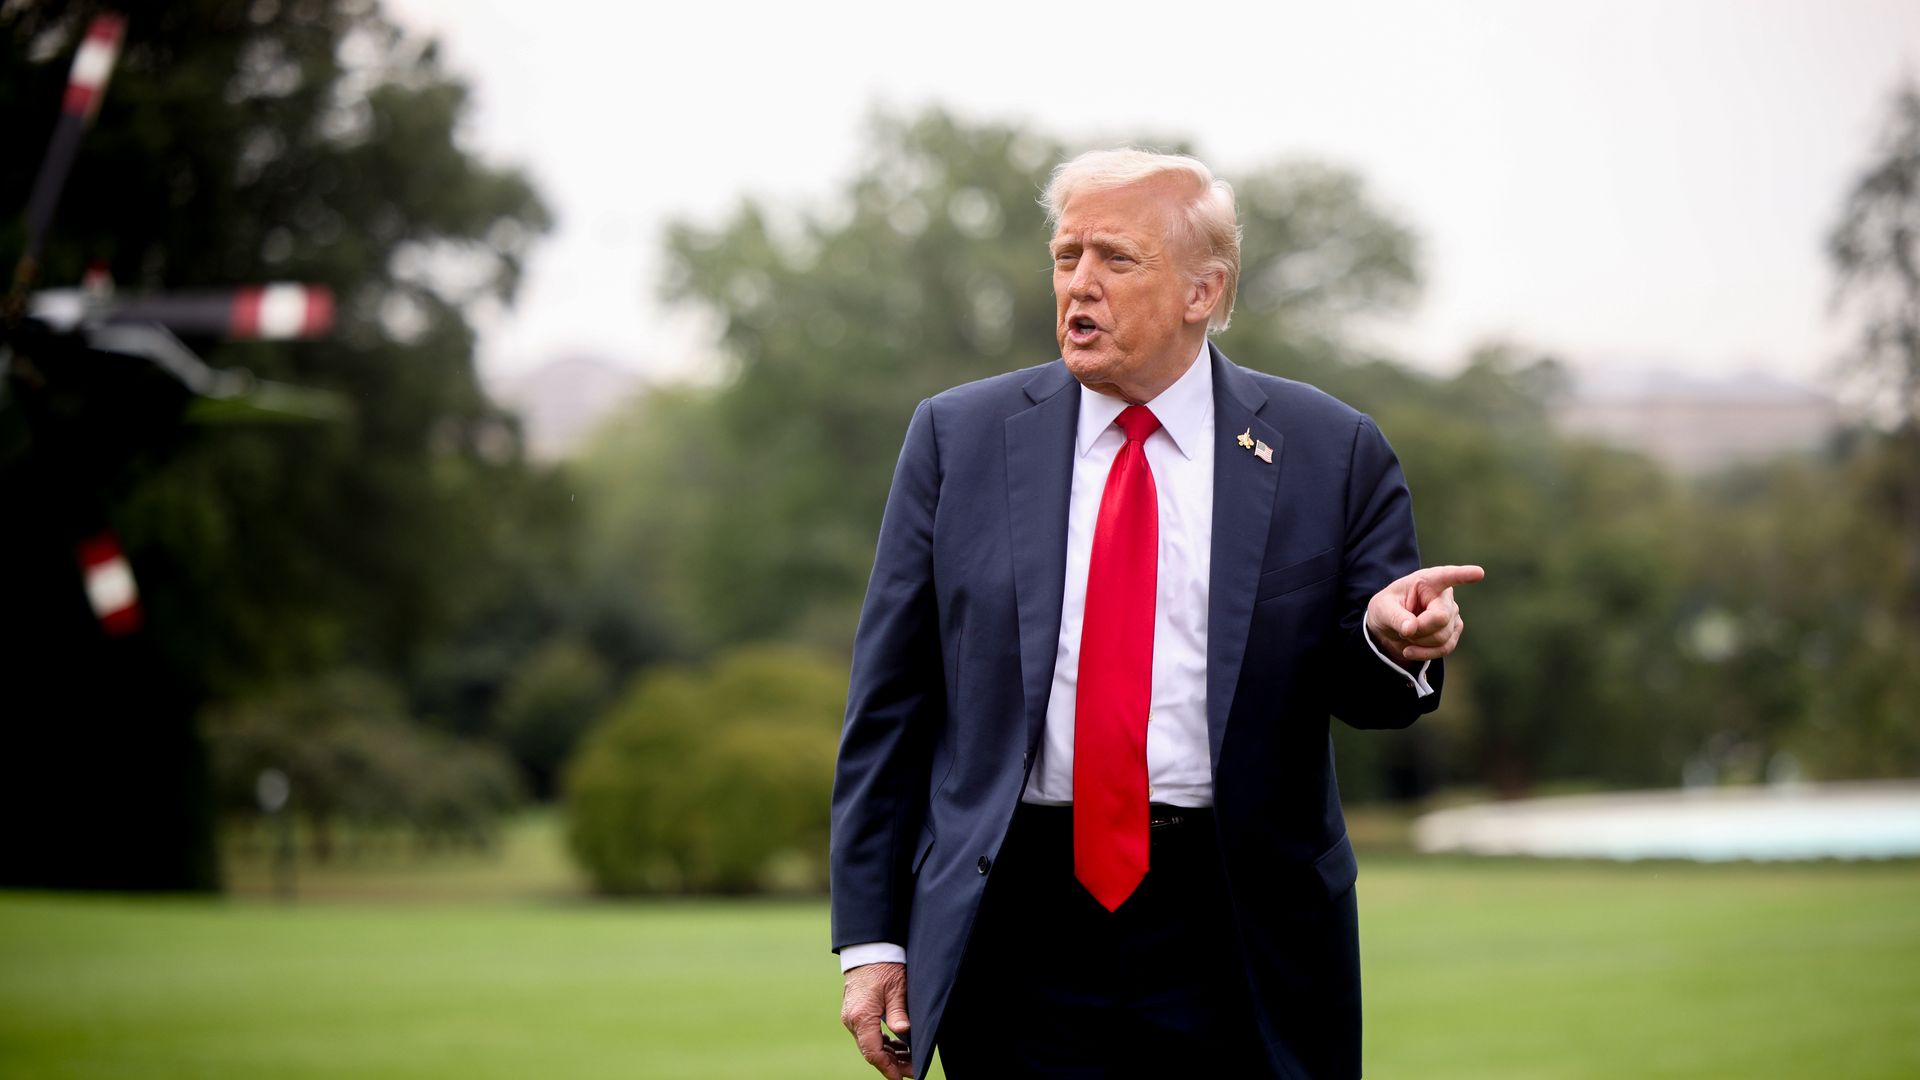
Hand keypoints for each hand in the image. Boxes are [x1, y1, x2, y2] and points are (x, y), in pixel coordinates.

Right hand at [841, 961, 912, 1078]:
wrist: (867, 949)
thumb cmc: (883, 965)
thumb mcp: (896, 988)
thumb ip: (898, 1012)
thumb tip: (904, 1032)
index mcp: (862, 1016)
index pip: (873, 1052)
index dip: (887, 1068)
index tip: (901, 1078)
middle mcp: (853, 1019)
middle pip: (871, 1051)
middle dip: (892, 1064)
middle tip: (912, 1070)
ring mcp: (852, 1017)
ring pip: (869, 1044)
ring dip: (888, 1054)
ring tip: (909, 1060)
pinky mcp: (855, 1013)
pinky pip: (868, 1035)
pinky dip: (883, 1043)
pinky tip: (899, 1046)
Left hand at [1367, 564, 1483, 664]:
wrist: (1390, 628)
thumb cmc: (1387, 609)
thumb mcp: (1382, 609)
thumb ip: (1395, 617)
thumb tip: (1411, 629)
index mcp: (1427, 581)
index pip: (1447, 576)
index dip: (1463, 575)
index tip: (1478, 573)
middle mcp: (1445, 595)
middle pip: (1440, 618)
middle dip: (1418, 629)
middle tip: (1403, 628)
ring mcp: (1453, 614)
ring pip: (1443, 637)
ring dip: (1419, 642)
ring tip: (1407, 634)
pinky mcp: (1454, 631)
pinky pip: (1446, 647)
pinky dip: (1425, 653)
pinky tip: (1410, 650)